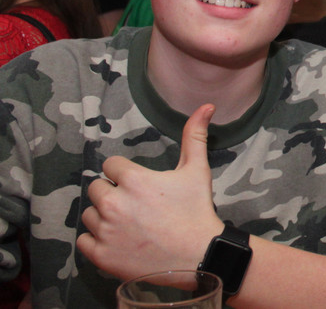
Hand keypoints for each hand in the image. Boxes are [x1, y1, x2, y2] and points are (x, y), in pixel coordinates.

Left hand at [77, 104, 224, 279]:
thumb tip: (207, 105)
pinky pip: (83, 241)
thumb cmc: (197, 211)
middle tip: (136, 206)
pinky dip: (96, 240)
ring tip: (128, 224)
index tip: (141, 187)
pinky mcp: (100, 254)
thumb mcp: (197, 170)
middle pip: (96, 188)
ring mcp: (105, 230)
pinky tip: (118, 239)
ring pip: (89, 214)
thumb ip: (195, 136)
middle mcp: (113, 203)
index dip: (126, 175)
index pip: (111, 166)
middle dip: (113, 193)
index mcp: (133, 180)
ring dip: (103, 216)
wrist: (199, 255)